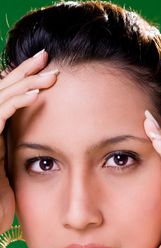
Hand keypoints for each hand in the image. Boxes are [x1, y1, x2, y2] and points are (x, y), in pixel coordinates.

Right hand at [0, 50, 58, 232]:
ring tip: (49, 72)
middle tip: (46, 58)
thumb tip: (42, 145)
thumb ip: (19, 152)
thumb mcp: (12, 172)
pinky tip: (35, 94)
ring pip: (0, 98)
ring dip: (25, 82)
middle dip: (24, 72)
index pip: (6, 98)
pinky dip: (16, 103)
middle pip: (2, 90)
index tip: (45, 71)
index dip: (23, 81)